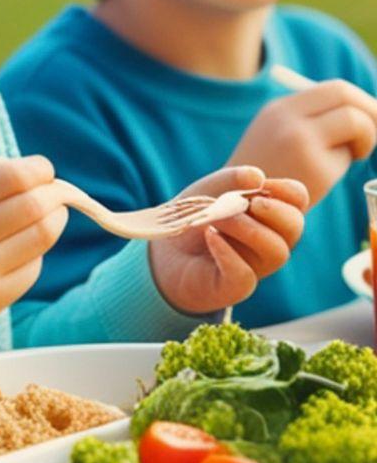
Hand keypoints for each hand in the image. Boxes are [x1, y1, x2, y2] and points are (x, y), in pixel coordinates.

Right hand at [0, 156, 68, 345]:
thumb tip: (31, 179)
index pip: (10, 177)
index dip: (36, 169)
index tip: (42, 168)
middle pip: (33, 206)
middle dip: (52, 193)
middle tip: (53, 189)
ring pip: (40, 237)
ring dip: (53, 219)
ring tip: (49, 212)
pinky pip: (31, 268)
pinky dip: (35, 251)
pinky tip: (24, 244)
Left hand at [149, 167, 308, 314]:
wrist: (164, 248)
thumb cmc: (195, 216)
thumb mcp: (210, 189)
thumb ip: (233, 179)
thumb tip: (258, 176)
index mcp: (269, 214)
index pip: (297, 199)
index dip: (287, 189)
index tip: (262, 183)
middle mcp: (269, 241)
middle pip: (293, 227)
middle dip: (275, 211)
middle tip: (250, 204)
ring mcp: (255, 266)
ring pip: (275, 251)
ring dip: (246, 227)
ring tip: (215, 218)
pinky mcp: (234, 286)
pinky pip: (244, 275)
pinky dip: (227, 253)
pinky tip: (210, 236)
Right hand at [231, 81, 376, 204]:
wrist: (241, 205)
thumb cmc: (268, 170)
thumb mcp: (279, 134)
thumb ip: (312, 118)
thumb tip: (363, 110)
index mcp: (279, 108)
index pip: (335, 89)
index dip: (361, 101)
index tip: (371, 117)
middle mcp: (288, 119)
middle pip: (347, 97)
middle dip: (372, 112)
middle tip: (374, 133)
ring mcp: (301, 142)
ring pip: (356, 122)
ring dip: (366, 138)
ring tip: (352, 155)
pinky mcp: (315, 168)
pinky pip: (346, 156)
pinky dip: (345, 163)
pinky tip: (325, 176)